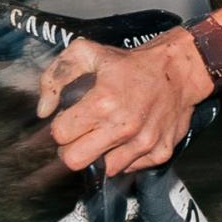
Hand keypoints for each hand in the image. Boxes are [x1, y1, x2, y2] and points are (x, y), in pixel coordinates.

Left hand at [36, 28, 212, 175]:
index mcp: (102, 102)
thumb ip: (55, 76)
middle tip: (81, 134)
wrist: (178, 70)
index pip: (60, 134)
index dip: (60, 126)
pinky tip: (129, 137)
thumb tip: (43, 110)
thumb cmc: (131, 63)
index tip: (69, 119)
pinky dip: (125, 157)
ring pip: (103, 168)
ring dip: (101, 153)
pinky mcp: (159, 153)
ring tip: (108, 133)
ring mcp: (143, 144)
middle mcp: (123, 127)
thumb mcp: (86, 52)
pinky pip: (129, 169)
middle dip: (72, 148)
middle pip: (75, 160)